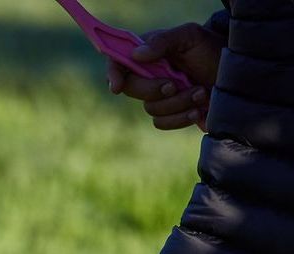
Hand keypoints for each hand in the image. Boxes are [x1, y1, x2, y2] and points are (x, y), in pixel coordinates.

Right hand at [107, 23, 224, 130]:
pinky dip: (180, 118)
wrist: (234, 77)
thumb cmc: (212, 50)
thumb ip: (163, 42)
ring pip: (150, 108)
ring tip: (200, 92)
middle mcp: (150, 74)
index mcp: (149, 51)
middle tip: (173, 85)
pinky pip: (161, 123)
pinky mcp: (169, 115)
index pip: (119, 60)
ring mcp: (159, 96)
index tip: (118, 86)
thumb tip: (136, 54)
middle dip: (153, 89)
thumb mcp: (190, 37)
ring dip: (177, 103)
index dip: (113, 72)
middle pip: (131, 89)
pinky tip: (198, 110)